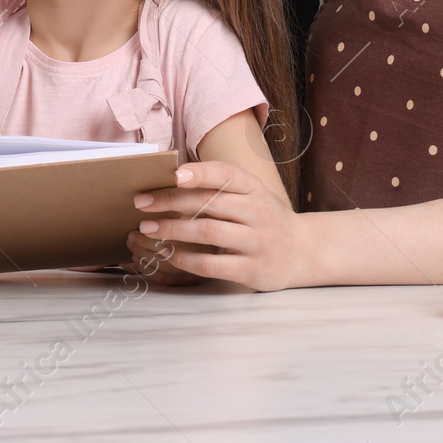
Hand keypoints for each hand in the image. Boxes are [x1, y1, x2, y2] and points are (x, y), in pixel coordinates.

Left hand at [133, 162, 309, 291]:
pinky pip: (212, 265)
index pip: (224, 174)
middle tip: (141, 203)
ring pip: (208, 232)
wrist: (301, 252)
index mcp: (254, 188)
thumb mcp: (250, 195)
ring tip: (147, 228)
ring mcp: (257, 242)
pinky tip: (168, 254)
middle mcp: (258, 212)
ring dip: (173, 229)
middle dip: (170, 201)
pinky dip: (186, 259)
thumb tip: (170, 178)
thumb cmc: (264, 219)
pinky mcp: (252, 269)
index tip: (170, 174)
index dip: (198, 173)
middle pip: (208, 203)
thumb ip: (219, 187)